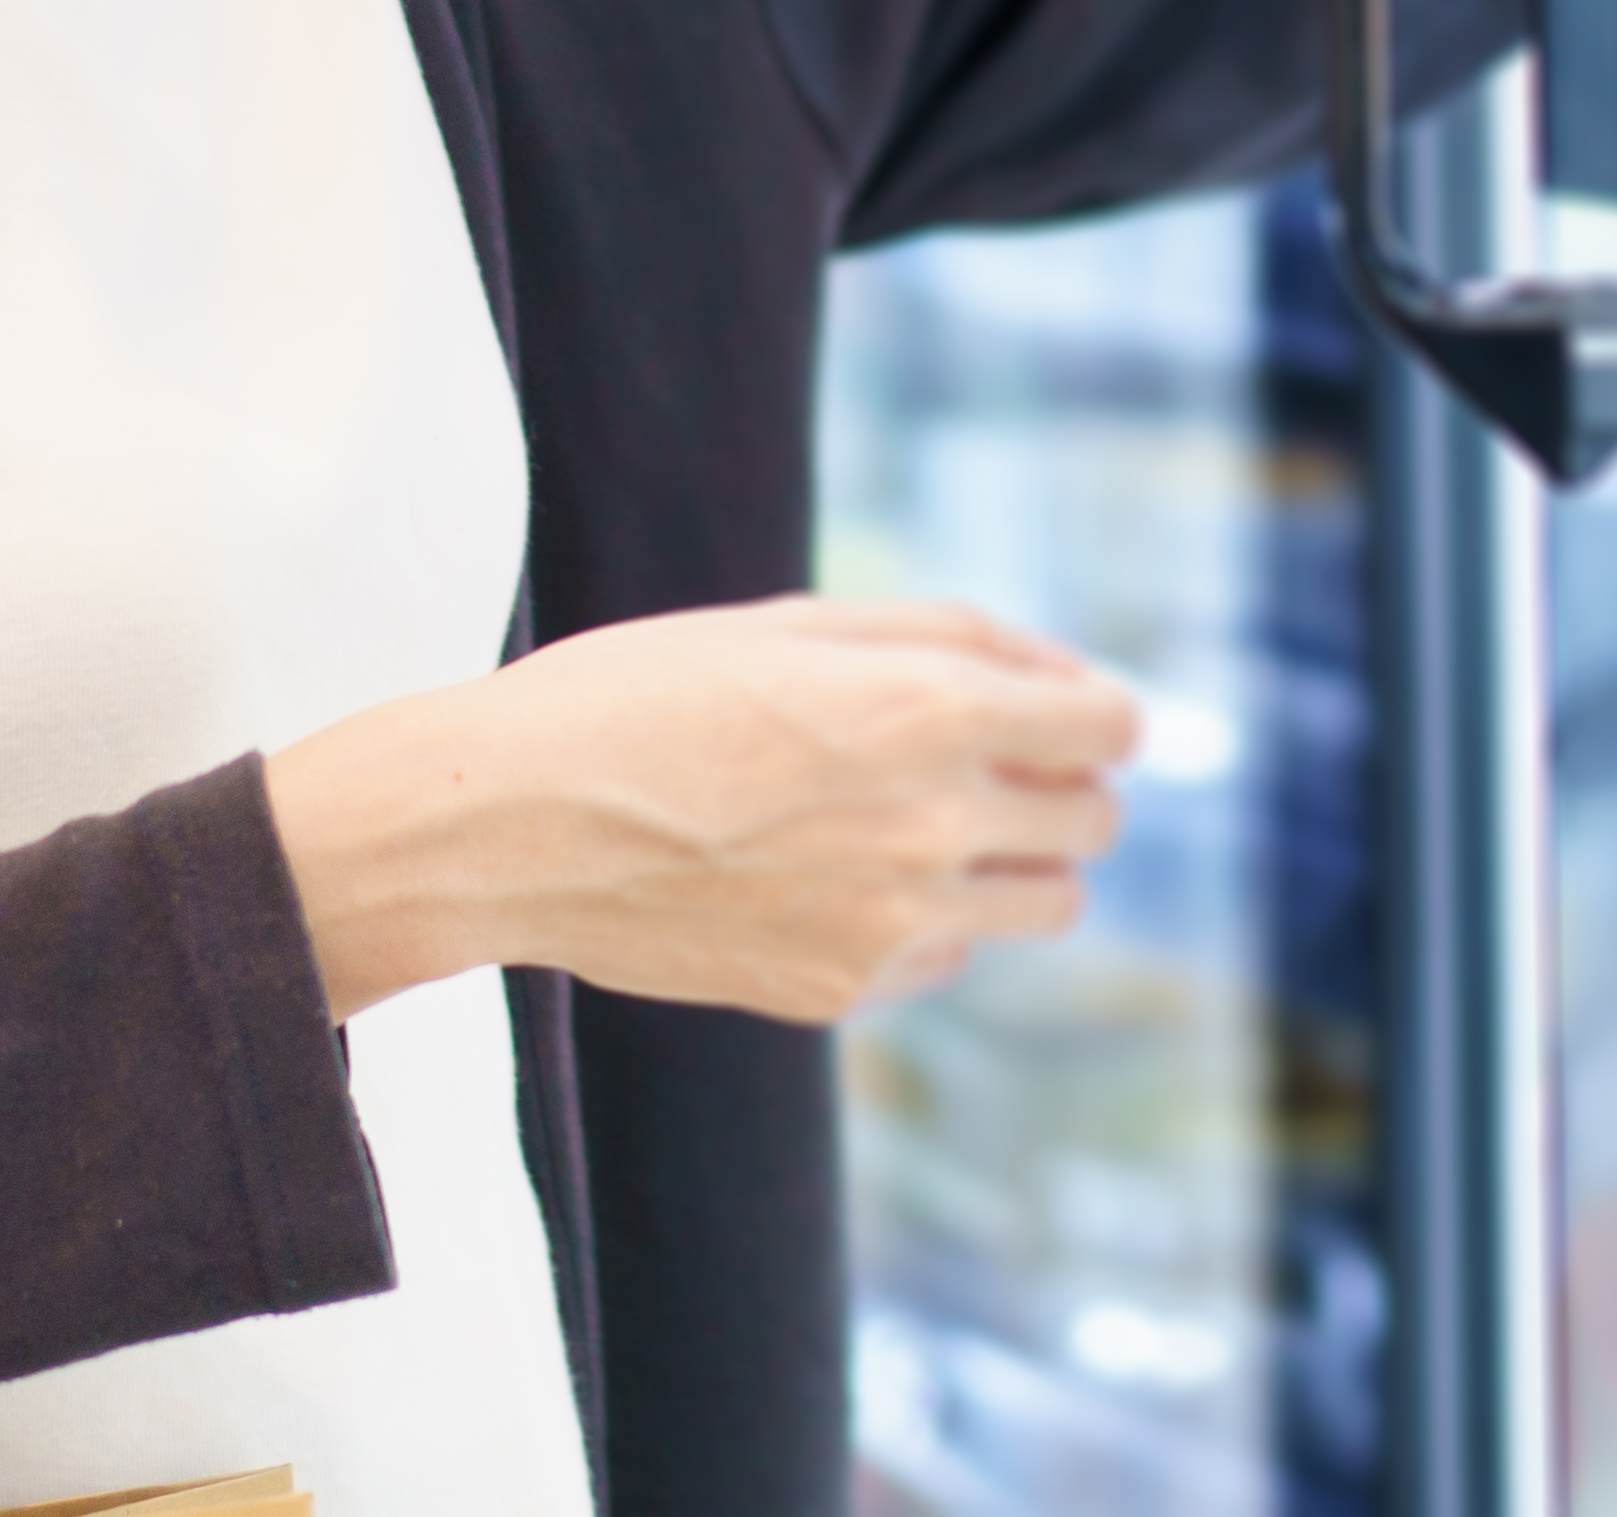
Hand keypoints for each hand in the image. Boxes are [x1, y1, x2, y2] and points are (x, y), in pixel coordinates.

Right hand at [264, 598, 1143, 1026]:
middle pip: (1094, 824)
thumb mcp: (798, 624)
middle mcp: (933, 826)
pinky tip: (836, 879)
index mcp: (930, 712)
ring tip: (924, 824)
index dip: (1099, 713)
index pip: (1108, 728)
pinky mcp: (843, 991)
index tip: (1070, 713)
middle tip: (992, 762)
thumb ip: (953, 640)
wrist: (508, 826)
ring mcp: (892, 923)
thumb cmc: (641, 694)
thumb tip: (1063, 680)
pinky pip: (946, 958)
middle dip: (1065, 785)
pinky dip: (925, 922)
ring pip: (1045, 907)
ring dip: (1017, 863)